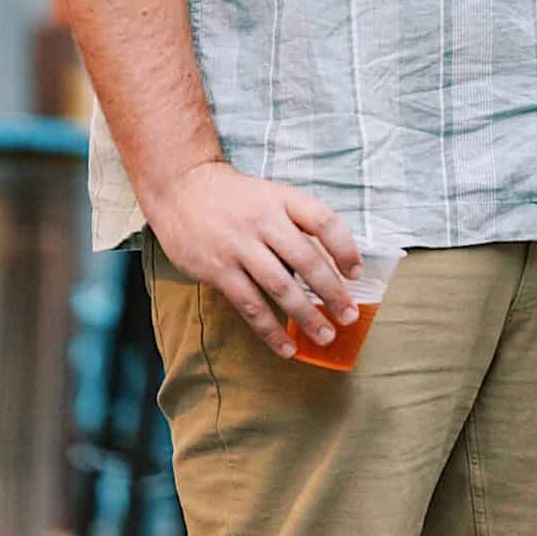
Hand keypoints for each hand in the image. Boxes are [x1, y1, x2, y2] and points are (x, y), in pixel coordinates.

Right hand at [143, 160, 362, 358]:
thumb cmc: (234, 198)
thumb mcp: (269, 195)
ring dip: (307, 316)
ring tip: (326, 336)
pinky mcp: (217, 269)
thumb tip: (330, 268)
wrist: (180, 188)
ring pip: (281, 287)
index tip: (355, 273)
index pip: (323, 221)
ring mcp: (238, 245)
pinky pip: (250, 305)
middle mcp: (262, 220)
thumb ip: (296, 225)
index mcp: (281, 199)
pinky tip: (286, 347)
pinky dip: (271, 330)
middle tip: (349, 316)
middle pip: (306, 260)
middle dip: (332, 293)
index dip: (345, 248)